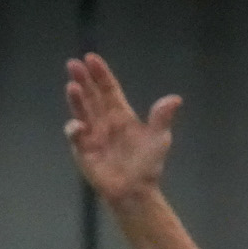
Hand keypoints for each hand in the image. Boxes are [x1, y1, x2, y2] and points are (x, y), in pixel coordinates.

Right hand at [65, 55, 182, 204]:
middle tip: (74, 63)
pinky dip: (75, 129)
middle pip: (91, 96)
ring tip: (72, 85)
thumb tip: (175, 99)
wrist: (137, 190)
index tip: (91, 58)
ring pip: (81, 111)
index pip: (109, 90)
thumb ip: (161, 118)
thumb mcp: (159, 139)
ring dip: (76, 99)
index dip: (101, 74)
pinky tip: (78, 126)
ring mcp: (92, 134)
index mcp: (122, 115)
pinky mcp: (83, 150)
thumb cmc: (148, 164)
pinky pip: (76, 136)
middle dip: (83, 79)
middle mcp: (104, 121)